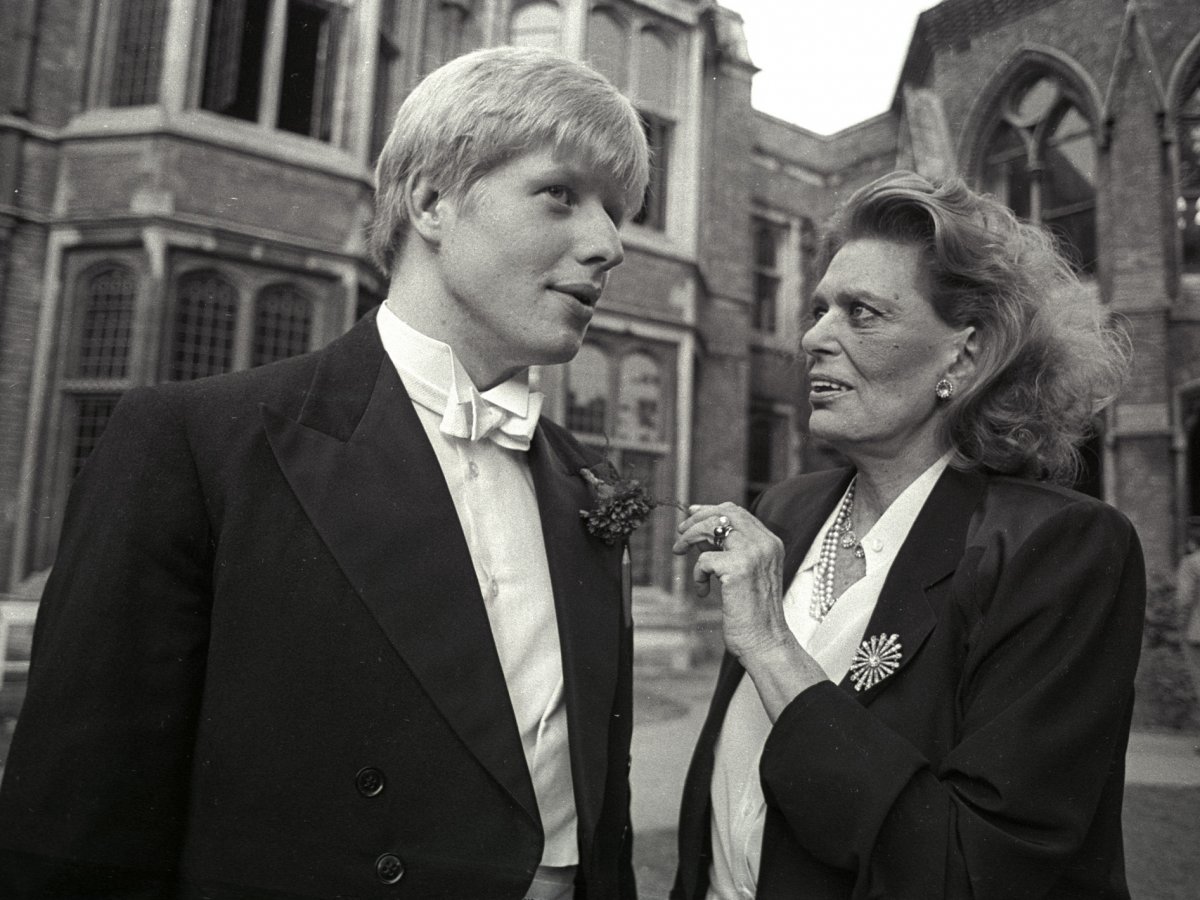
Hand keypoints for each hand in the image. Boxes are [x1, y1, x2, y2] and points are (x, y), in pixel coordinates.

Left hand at [672, 502, 790, 660]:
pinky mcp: (739, 568)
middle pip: (725, 513)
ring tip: (679, 552)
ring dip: (689, 538)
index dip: (711, 510)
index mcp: (771, 543)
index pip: (738, 512)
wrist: (766, 641)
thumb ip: (727, 551)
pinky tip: (703, 591)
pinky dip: (697, 574)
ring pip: (712, 527)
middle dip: (697, 519)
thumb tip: (699, 534)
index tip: (692, 514)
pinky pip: (704, 559)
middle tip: (680, 534)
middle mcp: (765, 543)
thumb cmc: (753, 613)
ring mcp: (754, 554)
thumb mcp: (744, 574)